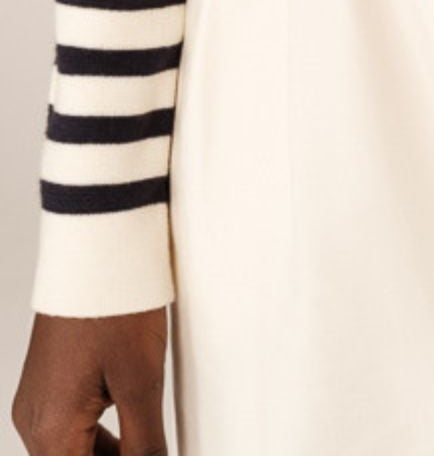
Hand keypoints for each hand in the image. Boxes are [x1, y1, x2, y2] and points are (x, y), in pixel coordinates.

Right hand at [12, 308, 168, 455]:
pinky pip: (65, 427)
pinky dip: (93, 438)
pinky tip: (128, 434)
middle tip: (149, 453)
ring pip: (68, 451)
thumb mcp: (141, 384)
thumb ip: (145, 442)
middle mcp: (35, 421)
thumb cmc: (115, 304)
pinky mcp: (46, 381)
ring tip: (143, 449)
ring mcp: (37, 400)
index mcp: (52, 431)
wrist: (97, 247)